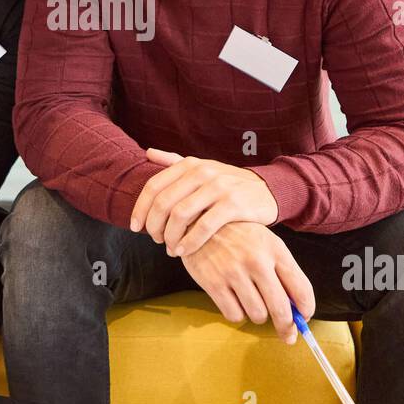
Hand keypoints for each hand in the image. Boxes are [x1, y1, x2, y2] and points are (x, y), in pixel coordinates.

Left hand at [131, 148, 278, 255]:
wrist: (267, 190)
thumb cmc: (228, 184)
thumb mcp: (202, 168)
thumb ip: (174, 161)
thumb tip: (148, 152)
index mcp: (189, 165)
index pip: (153, 186)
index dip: (140, 208)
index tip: (135, 227)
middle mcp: (202, 172)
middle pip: (163, 203)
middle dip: (154, 226)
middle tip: (155, 241)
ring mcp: (218, 187)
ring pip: (180, 215)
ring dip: (170, 237)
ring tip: (170, 249)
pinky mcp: (233, 204)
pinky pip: (204, 226)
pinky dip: (189, 242)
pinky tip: (184, 251)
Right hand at [180, 222, 315, 342]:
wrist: (200, 222)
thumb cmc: (239, 236)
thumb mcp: (266, 242)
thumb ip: (283, 271)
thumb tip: (297, 308)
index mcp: (275, 249)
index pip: (301, 288)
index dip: (306, 309)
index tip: (304, 318)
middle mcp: (257, 261)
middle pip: (281, 309)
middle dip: (286, 326)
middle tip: (287, 333)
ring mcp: (234, 272)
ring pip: (257, 315)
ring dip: (258, 315)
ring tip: (251, 301)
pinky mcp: (213, 283)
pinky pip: (234, 315)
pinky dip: (237, 313)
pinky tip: (234, 299)